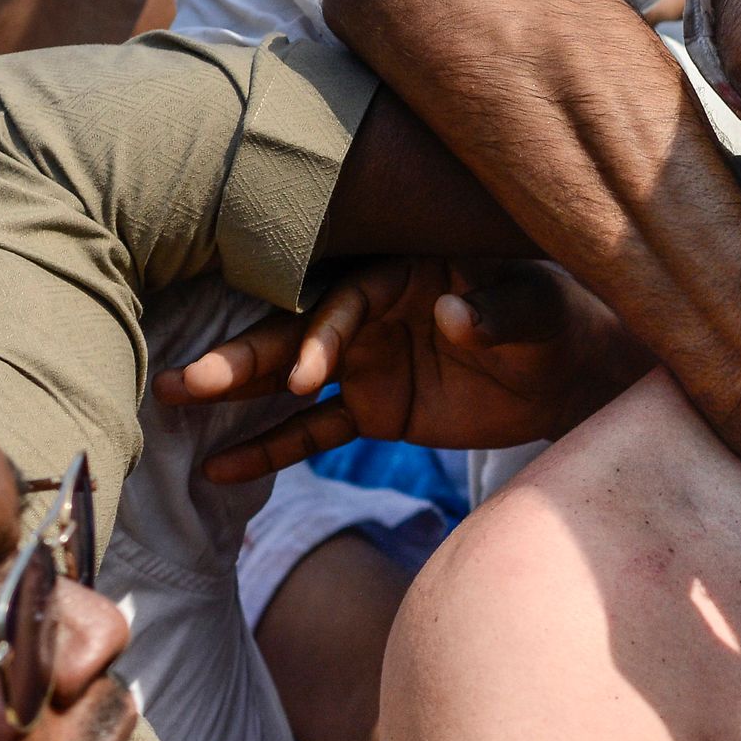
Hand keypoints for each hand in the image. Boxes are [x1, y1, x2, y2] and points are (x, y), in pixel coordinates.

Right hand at [155, 257, 649, 476]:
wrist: (567, 373)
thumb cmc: (554, 324)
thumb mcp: (536, 316)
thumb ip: (495, 313)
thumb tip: (454, 315)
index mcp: (402, 271)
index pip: (350, 300)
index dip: (327, 335)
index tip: (308, 374)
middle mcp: (370, 313)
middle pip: (297, 333)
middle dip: (243, 357)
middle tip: (185, 379)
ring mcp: (364, 363)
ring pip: (289, 381)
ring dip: (235, 395)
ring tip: (173, 403)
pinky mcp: (371, 410)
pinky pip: (312, 433)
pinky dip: (269, 450)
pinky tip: (217, 469)